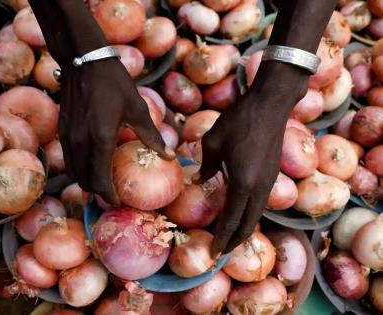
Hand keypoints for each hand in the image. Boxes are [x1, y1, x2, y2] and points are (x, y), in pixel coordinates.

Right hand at [58, 59, 174, 204]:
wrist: (84, 61)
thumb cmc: (114, 84)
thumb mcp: (137, 109)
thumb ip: (151, 136)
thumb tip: (169, 156)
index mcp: (100, 140)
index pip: (100, 180)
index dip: (109, 195)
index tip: (119, 200)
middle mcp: (80, 143)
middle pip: (84, 181)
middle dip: (98, 192)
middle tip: (113, 195)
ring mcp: (68, 137)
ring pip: (74, 172)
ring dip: (87, 181)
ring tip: (102, 184)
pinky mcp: (62, 130)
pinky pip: (69, 159)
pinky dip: (79, 168)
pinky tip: (92, 165)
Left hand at [195, 67, 307, 256]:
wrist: (270, 104)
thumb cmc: (238, 121)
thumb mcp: (213, 142)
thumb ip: (208, 165)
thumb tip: (201, 179)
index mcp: (243, 183)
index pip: (232, 220)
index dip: (222, 239)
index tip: (212, 253)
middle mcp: (259, 188)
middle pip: (248, 224)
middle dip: (234, 241)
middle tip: (220, 252)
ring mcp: (269, 182)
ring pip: (256, 216)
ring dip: (243, 230)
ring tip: (229, 238)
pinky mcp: (272, 175)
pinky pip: (260, 204)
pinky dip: (249, 216)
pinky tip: (239, 214)